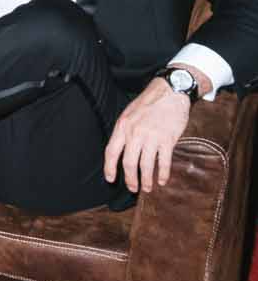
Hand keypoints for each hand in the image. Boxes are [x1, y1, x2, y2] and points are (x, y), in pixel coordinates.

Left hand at [103, 75, 193, 192]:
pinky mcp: (167, 139)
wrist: (170, 92)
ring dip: (146, 180)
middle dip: (130, 179)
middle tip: (133, 188)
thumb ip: (125, 131)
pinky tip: (162, 180)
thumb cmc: (149, 103)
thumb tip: (121, 150)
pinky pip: (163, 162)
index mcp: (123, 126)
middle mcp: (135, 132)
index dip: (109, 167)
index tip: (110, 179)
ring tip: (147, 188)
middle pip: (128, 163)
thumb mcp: (129, 113)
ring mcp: (151, 137)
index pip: (111, 151)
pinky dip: (163, 173)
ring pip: (146, 166)